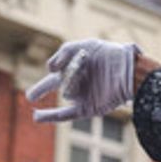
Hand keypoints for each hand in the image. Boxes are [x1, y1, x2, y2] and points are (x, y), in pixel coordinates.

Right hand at [26, 39, 140, 122]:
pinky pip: (65, 114)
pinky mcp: (87, 108)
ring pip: (67, 91)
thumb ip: (65, 51)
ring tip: (86, 73)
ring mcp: (82, 96)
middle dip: (41, 89)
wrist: (129, 71)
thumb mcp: (88, 45)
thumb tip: (49, 69)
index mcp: (77, 66)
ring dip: (74, 82)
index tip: (65, 59)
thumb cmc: (111, 55)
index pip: (57, 67)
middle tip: (30, 95)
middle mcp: (78, 82)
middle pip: (54, 84)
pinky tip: (36, 116)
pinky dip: (50, 116)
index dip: (59, 61)